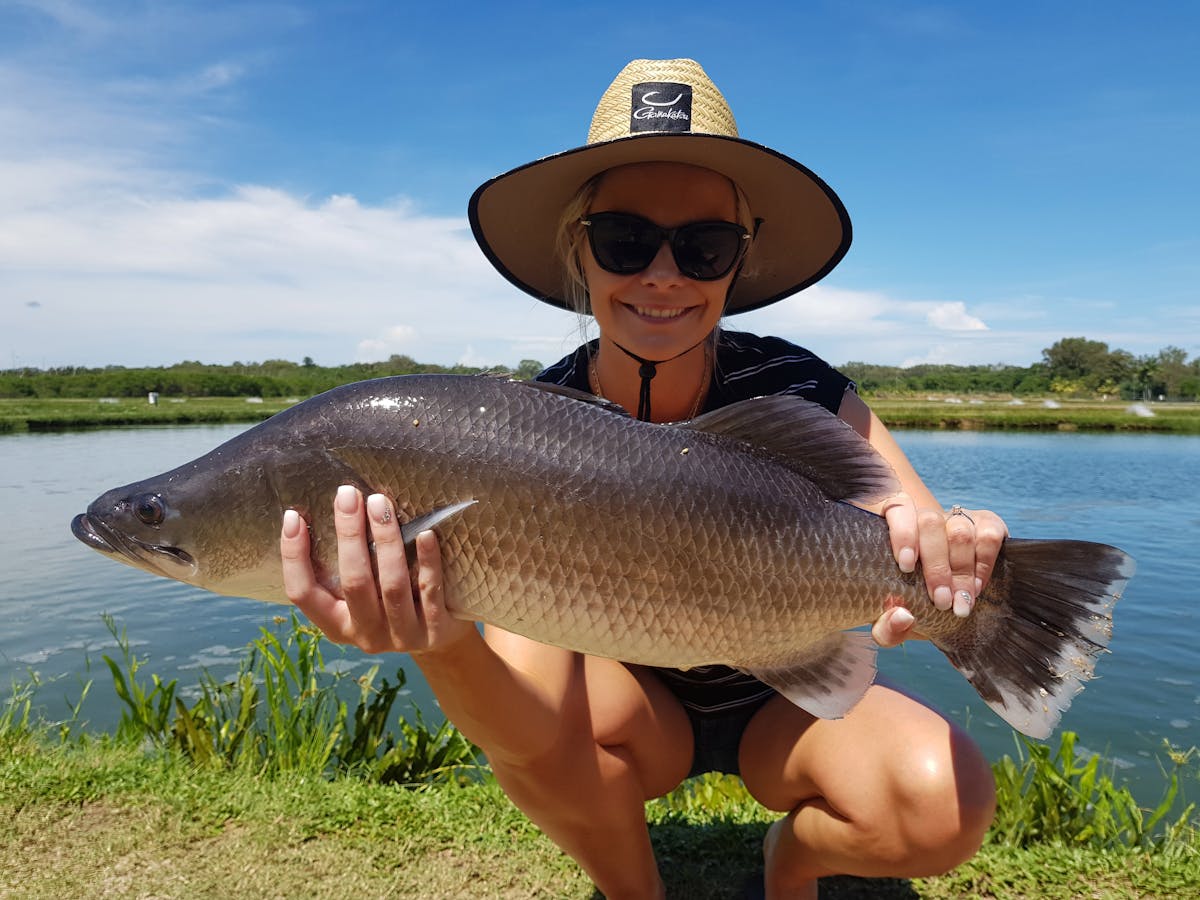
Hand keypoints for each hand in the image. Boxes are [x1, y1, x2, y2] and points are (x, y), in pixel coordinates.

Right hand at [280, 484, 474, 654]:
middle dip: (349, 534)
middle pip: (353, 582)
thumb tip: (333, 510)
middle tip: (348, 494)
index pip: (303, 593)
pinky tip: (426, 534)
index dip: (294, 556)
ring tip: (380, 504)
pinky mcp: (436, 631)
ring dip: (386, 540)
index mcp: (337, 626)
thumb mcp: (361, 598)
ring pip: (392, 585)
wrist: (442, 641)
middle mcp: (366, 634)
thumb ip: (345, 569)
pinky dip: (428, 561)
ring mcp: (402, 635)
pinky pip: (430, 591)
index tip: (293, 516)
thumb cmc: (392, 605)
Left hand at [880, 492, 1008, 621]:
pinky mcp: (987, 524)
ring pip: (959, 531)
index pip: (897, 510)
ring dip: (961, 571)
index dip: (902, 533)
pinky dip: (984, 564)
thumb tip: (902, 617)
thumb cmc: (912, 604)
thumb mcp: (894, 621)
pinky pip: (989, 535)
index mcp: (896, 529)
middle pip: (930, 522)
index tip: (905, 566)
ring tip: (961, 603)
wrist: (947, 602)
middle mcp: (927, 518)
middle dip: (936, 566)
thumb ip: (887, 627)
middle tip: (941, 602)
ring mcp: (958, 518)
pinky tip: (977, 587)